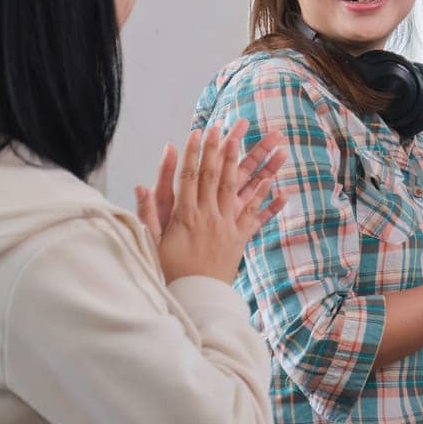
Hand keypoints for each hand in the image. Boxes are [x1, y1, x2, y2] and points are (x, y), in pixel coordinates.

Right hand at [136, 120, 288, 283]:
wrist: (193, 298)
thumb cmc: (168, 270)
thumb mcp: (152, 240)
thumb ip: (149, 211)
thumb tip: (141, 184)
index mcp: (186, 214)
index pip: (190, 175)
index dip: (195, 151)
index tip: (199, 131)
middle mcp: (209, 215)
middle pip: (217, 175)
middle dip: (223, 148)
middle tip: (232, 125)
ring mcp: (227, 226)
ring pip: (241, 189)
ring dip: (256, 165)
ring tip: (269, 145)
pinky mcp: (239, 238)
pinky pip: (256, 217)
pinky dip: (268, 201)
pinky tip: (280, 186)